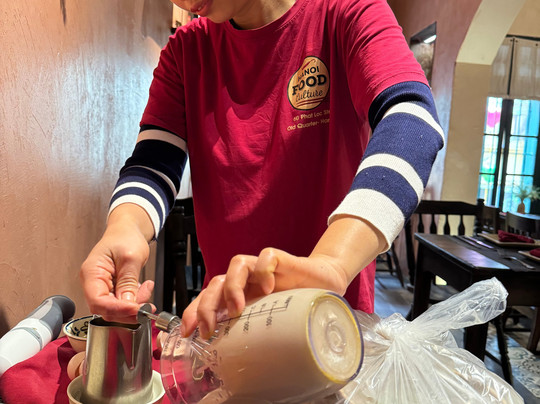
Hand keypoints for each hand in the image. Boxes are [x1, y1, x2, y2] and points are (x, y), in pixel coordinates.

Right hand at [79, 204, 155, 322]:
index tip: (136, 310)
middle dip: (129, 310)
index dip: (117, 309)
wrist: (127, 230)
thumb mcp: (131, 257)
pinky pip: (122, 303)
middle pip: (106, 309)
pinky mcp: (112, 289)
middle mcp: (93, 283)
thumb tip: (127, 305)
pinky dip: (135, 300)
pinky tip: (144, 288)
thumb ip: (128, 282)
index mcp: (92, 272)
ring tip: (147, 288)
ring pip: (116, 309)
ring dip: (134, 304)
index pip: (98, 301)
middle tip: (147, 303)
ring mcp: (102, 287)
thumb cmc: (125, 237)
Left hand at [181, 216, 384, 338]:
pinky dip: (263, 270)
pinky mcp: (280, 260)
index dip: (194, 312)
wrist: (322, 284)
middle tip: (209, 328)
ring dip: (232, 287)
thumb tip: (234, 365)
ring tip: (237, 309)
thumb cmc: (294, 304)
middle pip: (216, 283)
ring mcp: (261, 268)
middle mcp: (245, 280)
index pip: (207, 298)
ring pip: (236, 265)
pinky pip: (266, 257)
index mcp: (237, 294)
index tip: (188, 332)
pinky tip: (269, 288)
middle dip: (207, 306)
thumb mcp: (268, 321)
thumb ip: (251, 332)